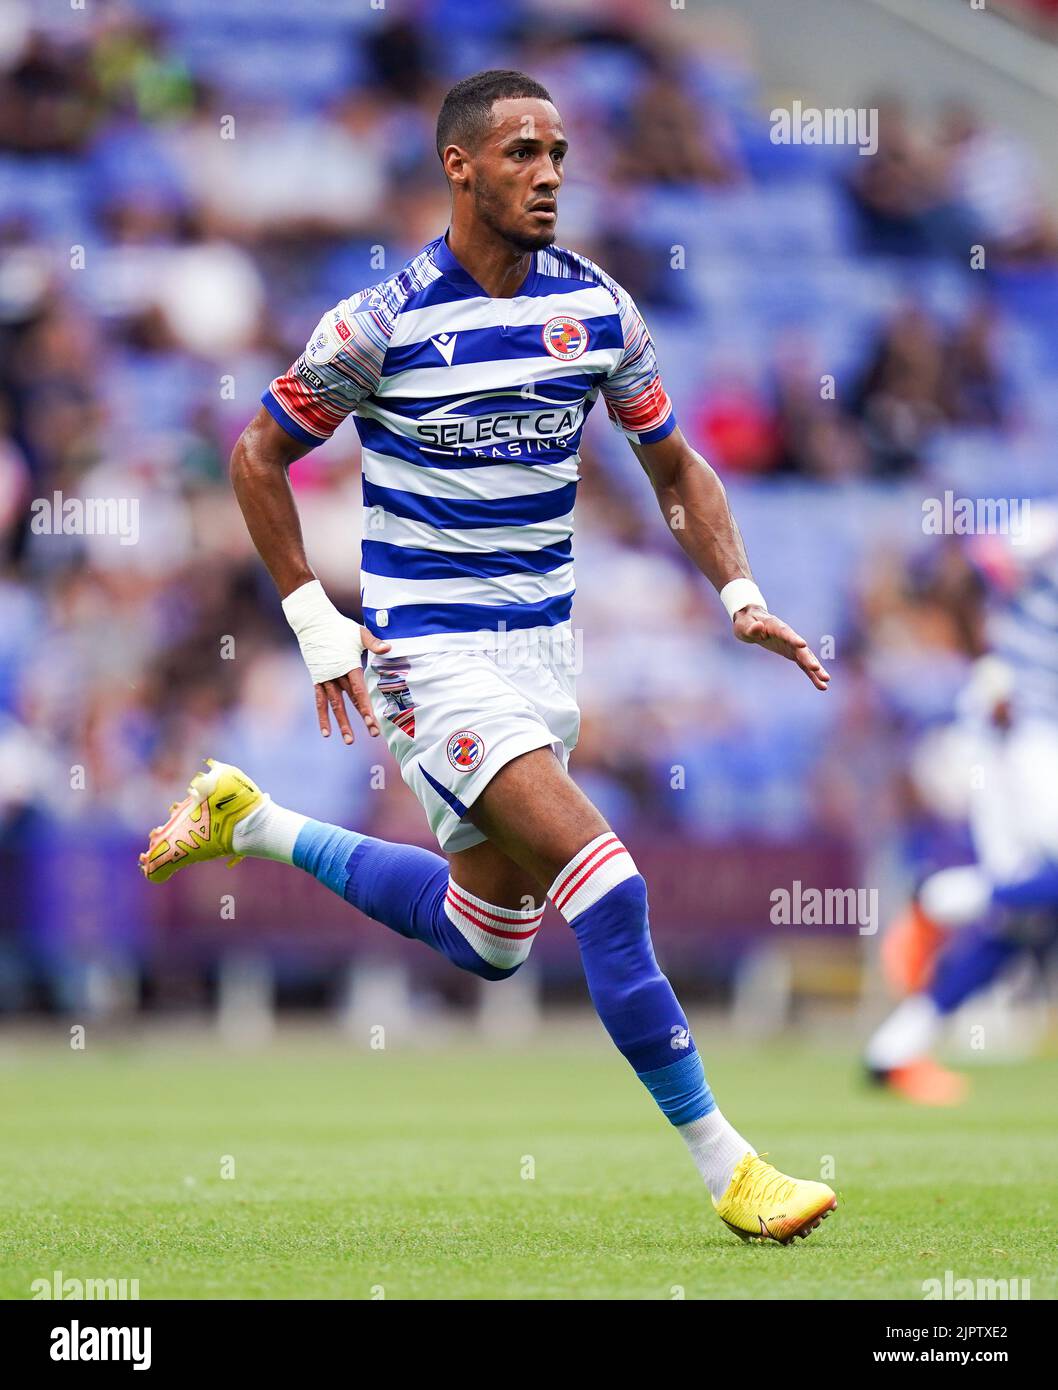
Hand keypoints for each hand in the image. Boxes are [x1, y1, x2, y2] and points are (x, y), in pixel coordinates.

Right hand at [314, 628, 391, 742]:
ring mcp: (325, 679)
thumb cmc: (338, 627)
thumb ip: (374, 643)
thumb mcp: (358, 633)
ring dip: (342, 723)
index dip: (366, 708)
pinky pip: (320, 702)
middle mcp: (336, 676)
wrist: (312, 622)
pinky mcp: (317, 680)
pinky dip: (322, 717)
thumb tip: (389, 648)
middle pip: (350, 701)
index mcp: (348, 666)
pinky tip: (326, 733)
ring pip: (334, 706)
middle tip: (373, 733)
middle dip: (362, 718)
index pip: (359, 692)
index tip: (373, 723)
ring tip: (349, 741)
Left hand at [732, 605, 829, 690]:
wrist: (752, 621)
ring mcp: (792, 645)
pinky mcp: (793, 653)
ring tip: (826, 680)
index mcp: (776, 626)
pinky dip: (812, 674)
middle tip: (816, 668)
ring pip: (806, 658)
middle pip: (800, 648)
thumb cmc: (747, 623)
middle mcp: (788, 636)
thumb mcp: (744, 625)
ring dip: (816, 669)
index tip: (802, 645)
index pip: (786, 633)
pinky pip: (804, 665)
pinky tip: (821, 685)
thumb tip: (758, 627)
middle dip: (809, 658)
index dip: (793, 638)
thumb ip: (751, 628)